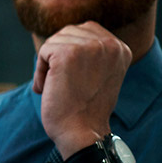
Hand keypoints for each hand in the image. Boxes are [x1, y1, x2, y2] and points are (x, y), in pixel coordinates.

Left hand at [34, 21, 131, 159]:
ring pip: (54, 42)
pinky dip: (40, 71)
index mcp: (120, 48)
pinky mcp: (68, 53)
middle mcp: (110, 44)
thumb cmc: (86, 107)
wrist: (82, 132)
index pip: (84, 30)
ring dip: (48, 65)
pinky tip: (49, 88)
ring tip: (58, 87)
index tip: (77, 78)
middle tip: (64, 84)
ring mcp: (90, 47)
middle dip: (58, 57)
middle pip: (67, 33)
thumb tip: (65, 33)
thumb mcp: (99, 73)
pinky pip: (44, 51)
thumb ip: (91, 51)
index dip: (71, 52)